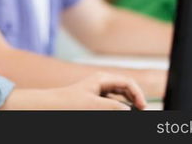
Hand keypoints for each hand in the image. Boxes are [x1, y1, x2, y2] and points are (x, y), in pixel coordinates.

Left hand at [1, 72, 146, 109]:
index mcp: (102, 79)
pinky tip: (119, 112)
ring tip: (132, 112)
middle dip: (134, 100)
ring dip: (126, 105)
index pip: (127, 83)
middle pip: (125, 90)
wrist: (48, 107)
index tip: (143, 108)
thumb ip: (113, 106)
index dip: (138, 94)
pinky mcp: (93, 102)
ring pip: (119, 98)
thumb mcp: (93, 104)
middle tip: (141, 112)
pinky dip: (117, 108)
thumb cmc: (67, 102)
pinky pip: (111, 104)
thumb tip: (128, 110)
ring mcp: (97, 93)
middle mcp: (101, 84)